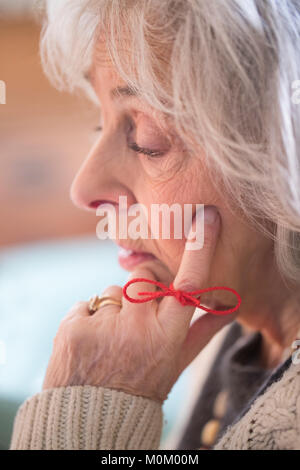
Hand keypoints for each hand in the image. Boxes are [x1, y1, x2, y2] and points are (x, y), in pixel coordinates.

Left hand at [42, 207, 236, 402]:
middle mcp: (136, 327)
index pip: (188, 283)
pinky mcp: (74, 326)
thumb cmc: (142, 388)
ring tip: (110, 341)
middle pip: (143, 277)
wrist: (92, 417)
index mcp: (166, 336)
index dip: (200, 249)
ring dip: (113, 310)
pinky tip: (91, 344)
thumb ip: (203, 333)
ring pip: (112, 291)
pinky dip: (88, 320)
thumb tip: (229, 308)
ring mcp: (103, 326)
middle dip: (142, 287)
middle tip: (136, 316)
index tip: (205, 219)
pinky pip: (85, 305)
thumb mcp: (176, 364)